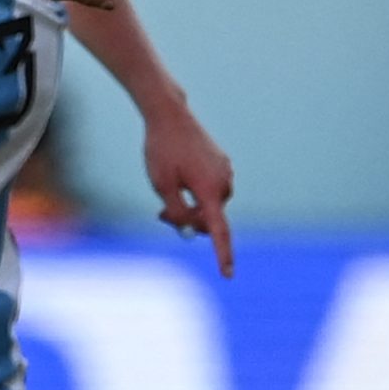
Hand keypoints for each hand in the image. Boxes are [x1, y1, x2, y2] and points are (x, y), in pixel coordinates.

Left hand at [142, 103, 234, 276]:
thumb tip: (189, 231)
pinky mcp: (222, 164)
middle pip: (210, 218)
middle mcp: (224, 184)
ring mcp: (225, 172)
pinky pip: (210, 188)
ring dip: (191, 205)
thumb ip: (176, 211)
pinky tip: (180, 173)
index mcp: (211, 191)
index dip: (223, 254)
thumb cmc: (162, 150)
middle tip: (160, 214)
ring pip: (209, 203)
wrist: (169, 115)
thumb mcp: (162, 185)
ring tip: (168, 189)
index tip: (228, 274)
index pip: (220, 231)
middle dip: (188, 221)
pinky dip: (196, 191)